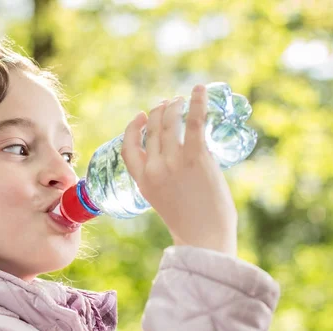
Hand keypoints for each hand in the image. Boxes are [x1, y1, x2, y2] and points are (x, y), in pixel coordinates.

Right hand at [121, 85, 237, 255]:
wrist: (204, 238)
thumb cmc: (190, 223)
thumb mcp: (164, 200)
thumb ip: (164, 179)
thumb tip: (180, 161)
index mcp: (143, 181)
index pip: (128, 147)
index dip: (134, 128)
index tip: (142, 116)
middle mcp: (154, 168)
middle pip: (153, 129)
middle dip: (160, 112)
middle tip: (169, 104)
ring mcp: (173, 161)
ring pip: (169, 122)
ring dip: (175, 106)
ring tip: (182, 99)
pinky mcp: (196, 157)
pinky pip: (193, 122)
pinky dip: (197, 102)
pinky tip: (199, 89)